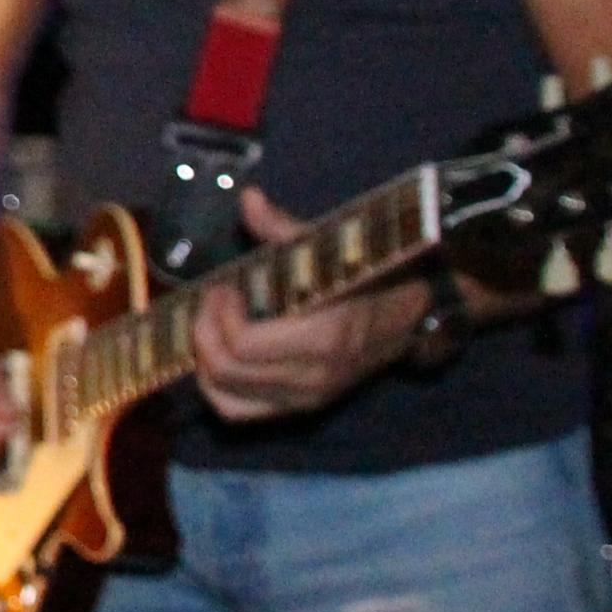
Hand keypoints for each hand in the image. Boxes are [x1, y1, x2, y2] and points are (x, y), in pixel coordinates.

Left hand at [189, 192, 419, 420]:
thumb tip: (248, 199)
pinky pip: (237, 412)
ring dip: (204, 358)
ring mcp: (306, 398)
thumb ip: (284, 227)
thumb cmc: (364, 275)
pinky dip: (215, 387)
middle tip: (211, 299)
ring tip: (209, 325)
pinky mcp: (298, 408)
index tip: (223, 286)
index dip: (220, 313)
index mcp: (324, 336)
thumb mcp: (329, 246)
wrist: (406, 317)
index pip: (245, 344)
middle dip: (205, 330)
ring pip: (226, 395)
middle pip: (228, 369)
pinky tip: (215, 355)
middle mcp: (314, 376)